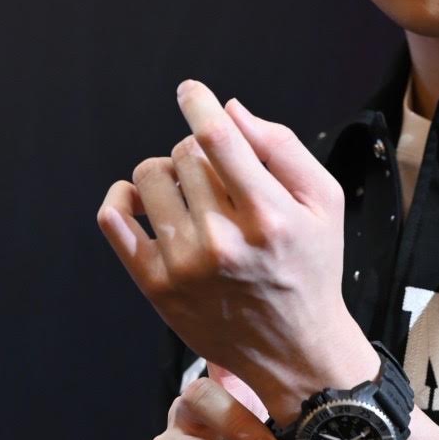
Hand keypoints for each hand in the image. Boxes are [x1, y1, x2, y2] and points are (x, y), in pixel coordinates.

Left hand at [97, 81, 367, 412]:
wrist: (294, 348)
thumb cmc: (312, 267)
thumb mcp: (324, 202)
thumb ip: (283, 148)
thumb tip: (231, 111)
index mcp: (269, 215)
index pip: (218, 139)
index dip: (199, 103)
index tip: (191, 91)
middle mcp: (223, 241)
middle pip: (184, 154)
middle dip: (199, 151)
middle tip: (220, 175)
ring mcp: (184, 266)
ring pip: (149, 177)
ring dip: (168, 172)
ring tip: (191, 193)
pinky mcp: (155, 285)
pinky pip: (114, 219)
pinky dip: (122, 198)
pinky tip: (143, 201)